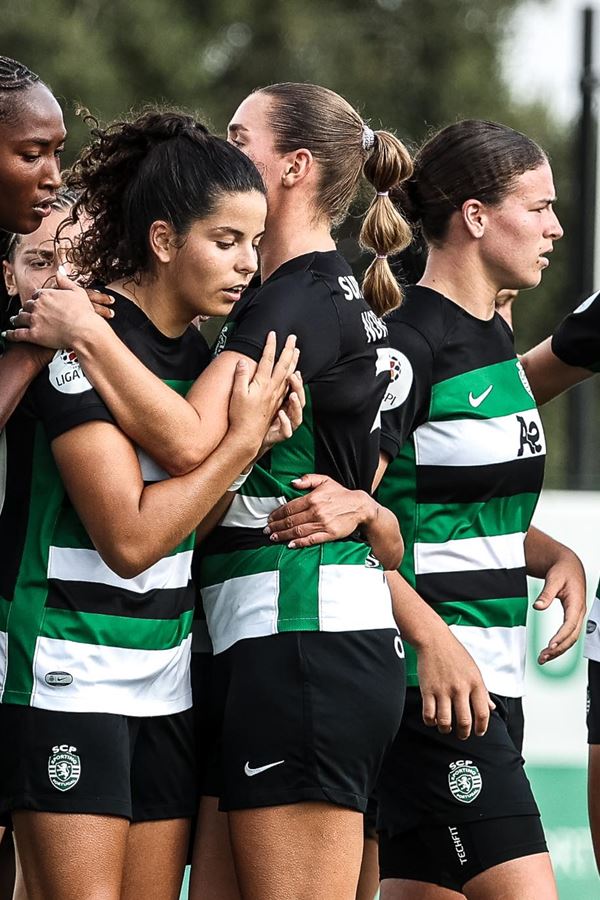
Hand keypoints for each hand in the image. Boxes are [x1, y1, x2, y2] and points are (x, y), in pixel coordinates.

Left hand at [3, 267, 107, 348]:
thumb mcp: (78, 292)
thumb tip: (59, 272)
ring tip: (14, 321)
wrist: (85, 330)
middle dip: (26, 309)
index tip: (37, 302)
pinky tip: (7, 334)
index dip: (36, 299)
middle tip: (26, 312)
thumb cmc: (84, 313)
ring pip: (20, 318)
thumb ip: (66, 281)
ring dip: (16, 319)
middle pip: (27, 306)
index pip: (36, 295)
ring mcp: (34, 320)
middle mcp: (38, 306)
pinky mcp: (34, 334)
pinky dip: (11, 335)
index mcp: (47, 295)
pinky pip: (17, 334)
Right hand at [227, 332, 298, 453]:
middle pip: (283, 365)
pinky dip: (293, 376)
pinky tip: (295, 373)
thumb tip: (242, 361)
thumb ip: (240, 376)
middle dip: (288, 350)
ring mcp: (276, 395)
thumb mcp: (237, 394)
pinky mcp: (277, 402)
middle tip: (293, 338)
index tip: (273, 334)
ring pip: (288, 374)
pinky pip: (288, 386)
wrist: (247, 434)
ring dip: (293, 361)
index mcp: (262, 383)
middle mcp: (272, 388)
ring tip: (297, 351)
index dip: (270, 345)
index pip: (268, 360)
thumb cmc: (239, 415)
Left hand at [258, 370, 304, 455]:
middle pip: (299, 400)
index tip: (295, 369)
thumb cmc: (258, 418)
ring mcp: (286, 425)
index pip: (294, 390)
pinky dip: (285, 423)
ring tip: (292, 395)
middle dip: (299, 387)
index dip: (297, 380)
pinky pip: (286, 431)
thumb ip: (264, 386)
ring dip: (296, 405)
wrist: (251, 440)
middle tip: (294, 376)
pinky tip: (281, 414)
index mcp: (284, 404)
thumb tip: (261, 368)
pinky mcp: (280, 435)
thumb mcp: (261, 399)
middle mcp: (288, 414)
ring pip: (297, 416)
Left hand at [265, 474, 372, 546]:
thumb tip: (292, 482)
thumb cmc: (341, 494)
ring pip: (298, 531)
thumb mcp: (325, 480)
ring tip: (274, 537)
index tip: (269, 518)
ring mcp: (323, 524)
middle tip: (267, 530)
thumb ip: (307, 479)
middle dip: (277, 526)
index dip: (277, 514)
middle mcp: (316, 511)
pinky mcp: (329, 534)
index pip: (290, 507)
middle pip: (291, 520)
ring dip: (284, 535)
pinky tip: (290, 544)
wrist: (360, 507)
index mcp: (313, 498)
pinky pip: (311, 539)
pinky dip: (299, 543)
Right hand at [416, 625, 494, 738]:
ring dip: (446, 729)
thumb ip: (483, 691)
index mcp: (475, 683)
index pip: (483, 714)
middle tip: (462, 734)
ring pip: (445, 721)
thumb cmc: (455, 654)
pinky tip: (433, 719)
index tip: (478, 732)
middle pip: (464, 721)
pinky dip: (431, 722)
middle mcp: (460, 688)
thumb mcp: (474, 670)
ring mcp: (443, 690)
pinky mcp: (427, 690)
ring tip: (446, 728)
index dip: (482, 728)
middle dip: (464, 733)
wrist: (434, 640)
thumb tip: (491, 708)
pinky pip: (429, 714)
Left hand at [533, 548, 585, 663]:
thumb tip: (538, 606)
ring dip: (559, 650)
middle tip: (543, 657)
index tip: (550, 646)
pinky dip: (560, 644)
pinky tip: (550, 650)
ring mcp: (577, 616)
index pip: (570, 625)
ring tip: (543, 658)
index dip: (561, 637)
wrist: (569, 565)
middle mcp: (579, 612)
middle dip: (558, 649)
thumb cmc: (563, 571)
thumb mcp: (553, 579)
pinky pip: (568, 634)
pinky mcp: (572, 617)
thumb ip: (546, 593)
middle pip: (572, 636)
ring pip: (571, 638)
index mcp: (576, 603)